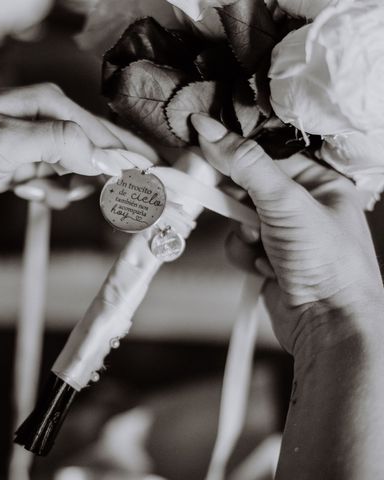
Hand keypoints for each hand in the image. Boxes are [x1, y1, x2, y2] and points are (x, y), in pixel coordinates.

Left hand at [0, 83, 155, 206]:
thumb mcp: (2, 141)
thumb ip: (55, 144)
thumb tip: (101, 156)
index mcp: (50, 106)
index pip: (106, 136)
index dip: (133, 163)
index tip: (157, 188)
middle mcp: (49, 122)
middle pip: (99, 154)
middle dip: (110, 180)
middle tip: (124, 205)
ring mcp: (37, 145)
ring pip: (79, 173)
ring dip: (71, 189)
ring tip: (41, 189)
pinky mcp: (24, 166)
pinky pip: (56, 184)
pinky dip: (50, 193)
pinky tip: (28, 191)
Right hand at [190, 113, 383, 357]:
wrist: (330, 326)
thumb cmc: (332, 265)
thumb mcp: (286, 202)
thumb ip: (245, 164)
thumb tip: (211, 130)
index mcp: (319, 182)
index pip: (264, 154)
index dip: (233, 153)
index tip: (202, 148)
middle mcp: (301, 205)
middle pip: (246, 186)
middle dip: (237, 202)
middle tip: (228, 201)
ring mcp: (282, 233)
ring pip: (236, 218)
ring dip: (242, 234)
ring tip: (264, 247)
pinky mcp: (266, 258)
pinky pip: (237, 245)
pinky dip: (244, 256)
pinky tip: (266, 268)